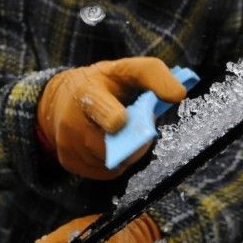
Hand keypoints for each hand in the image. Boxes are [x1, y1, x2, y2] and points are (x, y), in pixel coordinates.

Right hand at [37, 57, 185, 179]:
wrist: (63, 98)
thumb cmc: (106, 84)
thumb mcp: (127, 69)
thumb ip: (154, 75)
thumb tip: (179, 94)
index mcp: (87, 92)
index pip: (99, 108)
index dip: (113, 118)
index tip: (122, 121)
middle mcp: (71, 121)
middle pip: (112, 147)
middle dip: (134, 141)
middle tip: (139, 129)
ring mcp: (67, 144)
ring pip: (112, 163)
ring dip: (127, 153)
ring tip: (123, 134)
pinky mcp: (68, 162)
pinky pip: (104, 173)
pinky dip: (116, 162)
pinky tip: (112, 145)